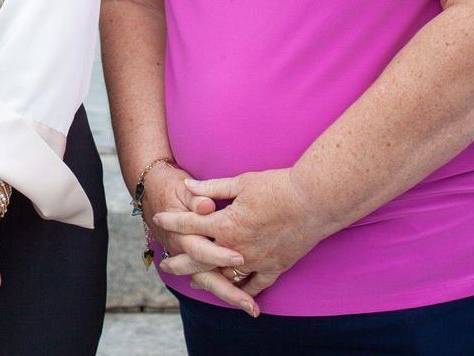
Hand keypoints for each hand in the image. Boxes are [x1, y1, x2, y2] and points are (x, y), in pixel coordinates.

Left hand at [150, 168, 334, 307]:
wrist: (315, 201)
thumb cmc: (278, 187)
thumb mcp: (242, 182)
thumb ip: (212, 188)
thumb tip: (188, 185)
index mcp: (226, 224)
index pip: (190, 224)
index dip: (172, 221)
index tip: (158, 219)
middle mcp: (236, 247)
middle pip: (199, 258)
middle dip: (180, 261)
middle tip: (165, 265)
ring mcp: (255, 261)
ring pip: (223, 277)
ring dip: (207, 279)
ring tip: (194, 282)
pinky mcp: (274, 268)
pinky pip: (253, 285)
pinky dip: (241, 290)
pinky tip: (233, 292)